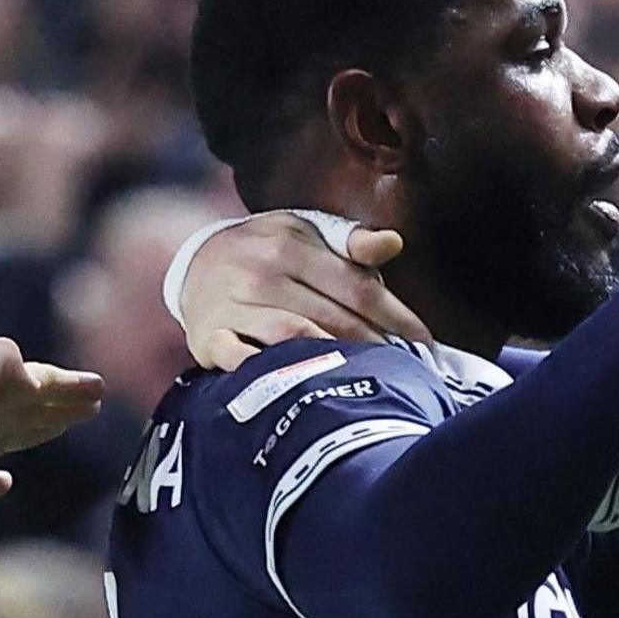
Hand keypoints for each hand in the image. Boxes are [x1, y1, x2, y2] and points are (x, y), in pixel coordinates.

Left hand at [0, 338, 107, 533]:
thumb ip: (4, 364)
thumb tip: (32, 373)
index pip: (37, 383)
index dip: (67, 385)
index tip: (99, 387)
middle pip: (28, 407)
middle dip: (59, 403)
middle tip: (93, 404)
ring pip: (10, 435)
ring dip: (39, 429)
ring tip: (63, 425)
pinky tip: (5, 481)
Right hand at [177, 213, 438, 369]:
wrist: (196, 263)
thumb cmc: (267, 251)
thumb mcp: (305, 231)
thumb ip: (350, 240)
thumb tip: (393, 243)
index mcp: (290, 244)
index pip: (354, 286)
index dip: (394, 315)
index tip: (423, 342)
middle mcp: (260, 273)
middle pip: (330, 317)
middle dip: (371, 345)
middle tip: (401, 368)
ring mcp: (232, 306)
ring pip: (293, 339)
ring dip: (333, 361)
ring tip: (364, 379)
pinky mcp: (209, 337)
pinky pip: (242, 361)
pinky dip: (272, 375)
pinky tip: (303, 386)